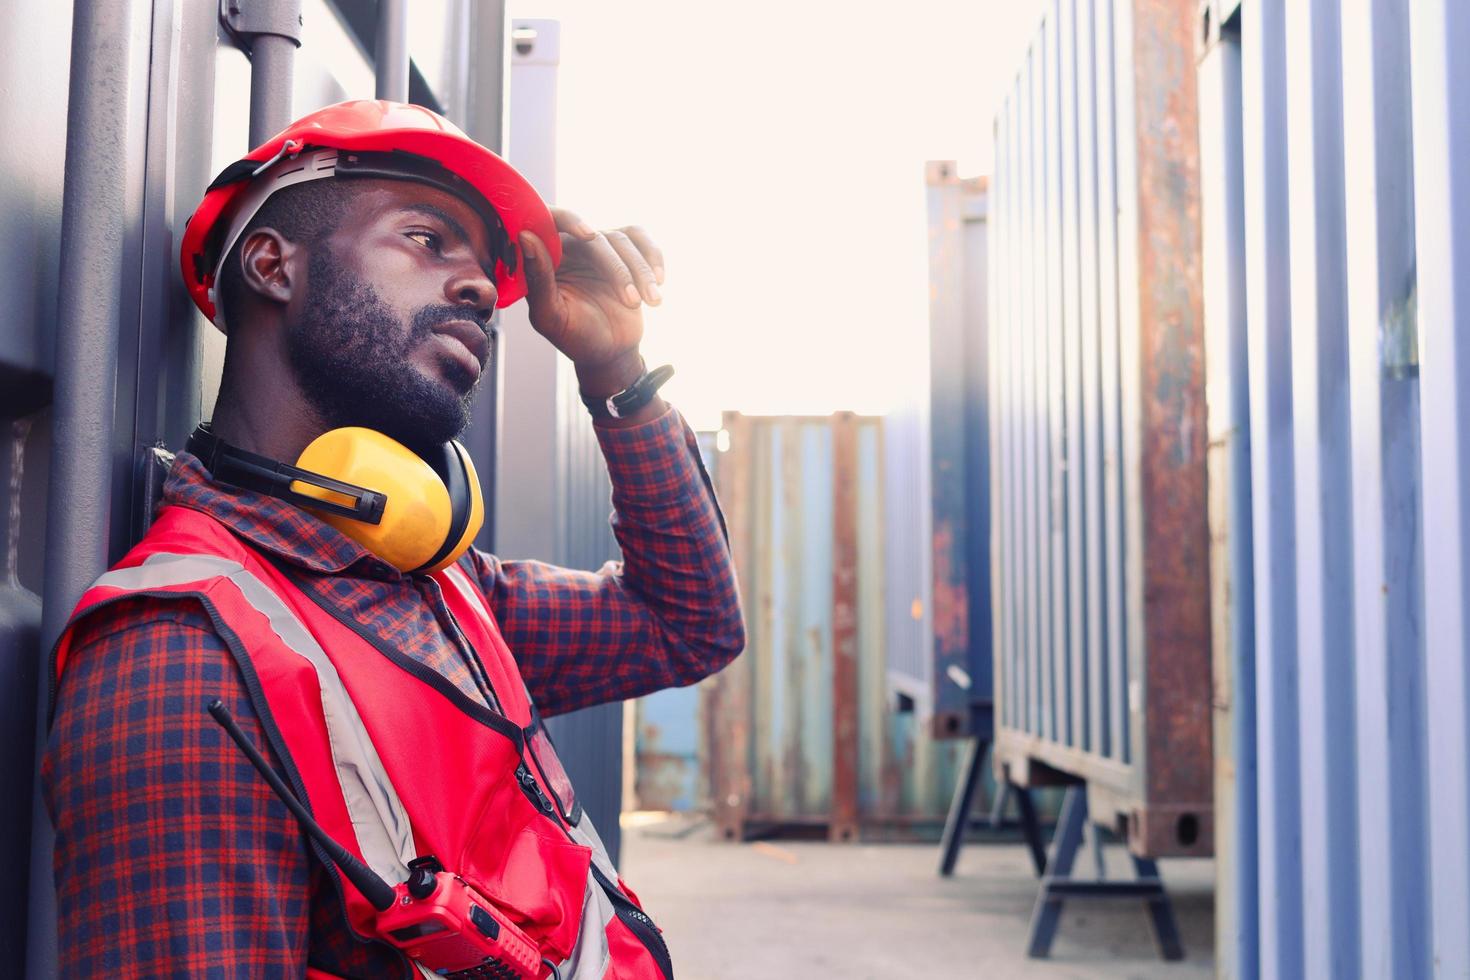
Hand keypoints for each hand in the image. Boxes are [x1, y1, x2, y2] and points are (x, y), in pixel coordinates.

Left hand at [518, 207, 664, 394]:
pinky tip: (659, 281)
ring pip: (622, 239)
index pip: (549, 220)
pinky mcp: (625, 252)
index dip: (568, 220)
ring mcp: (600, 247)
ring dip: (640, 271)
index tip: (589, 234)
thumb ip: (537, 279)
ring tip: (651, 302)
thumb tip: (526, 237)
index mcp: (545, 258)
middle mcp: (571, 246)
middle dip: (618, 269)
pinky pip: (641, 239)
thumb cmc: (575, 337)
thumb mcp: (551, 316)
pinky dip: (653, 257)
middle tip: (632, 302)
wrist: (610, 352)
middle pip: (596, 237)